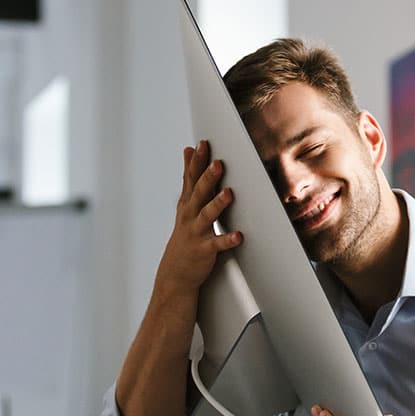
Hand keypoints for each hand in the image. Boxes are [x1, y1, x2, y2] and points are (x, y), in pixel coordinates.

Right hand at [155, 140, 243, 292]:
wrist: (176, 271)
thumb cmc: (185, 233)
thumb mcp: (185, 202)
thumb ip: (189, 177)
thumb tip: (188, 150)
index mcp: (188, 203)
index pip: (191, 178)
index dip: (196, 161)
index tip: (203, 144)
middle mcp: (191, 216)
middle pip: (199, 193)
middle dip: (207, 177)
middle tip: (217, 163)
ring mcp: (197, 232)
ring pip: (207, 216)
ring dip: (218, 204)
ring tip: (228, 193)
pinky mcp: (205, 250)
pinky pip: (217, 244)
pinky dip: (228, 240)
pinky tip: (238, 236)